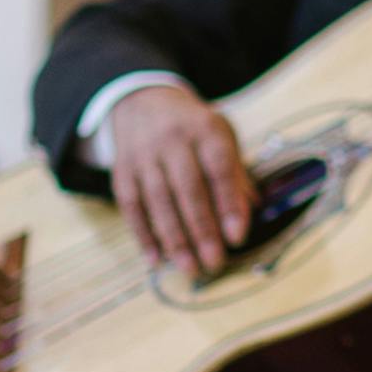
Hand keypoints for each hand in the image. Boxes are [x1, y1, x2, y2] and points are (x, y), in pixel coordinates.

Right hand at [106, 83, 257, 275]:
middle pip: (188, 189)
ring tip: (190, 269)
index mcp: (205, 129)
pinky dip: (142, 235)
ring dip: (174, 239)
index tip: (238, 237)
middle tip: (215, 263)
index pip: (219, 168)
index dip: (229, 203)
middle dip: (202, 230)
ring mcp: (143, 155)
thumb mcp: (222, 136)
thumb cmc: (194, 128)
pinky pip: (131, 206)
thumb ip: (236, 174)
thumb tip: (249, 213)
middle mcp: (172, 139)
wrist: (143, 102)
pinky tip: (155, 260)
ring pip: (158, 201)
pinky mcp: (122, 170)